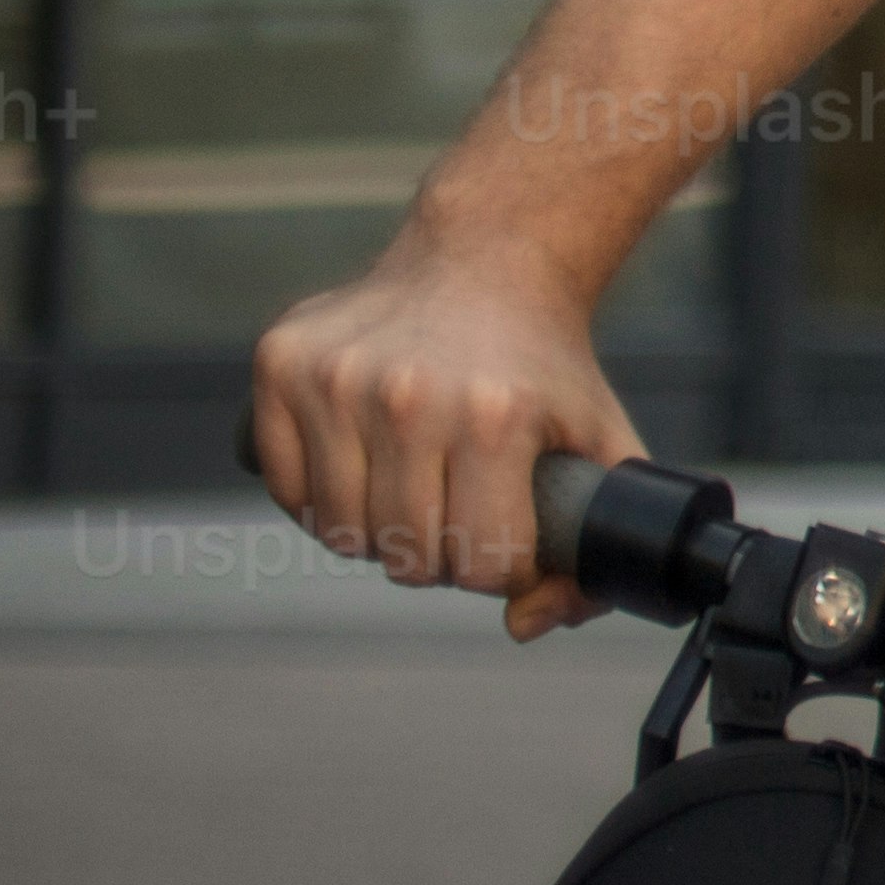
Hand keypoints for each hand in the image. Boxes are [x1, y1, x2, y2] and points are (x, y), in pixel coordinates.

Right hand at [250, 224, 639, 637]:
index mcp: (496, 419)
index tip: (505, 538)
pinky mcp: (282, 365)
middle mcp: (411, 398)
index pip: (481, 566)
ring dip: (376, 533)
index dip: (497, 569)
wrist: (487, 259)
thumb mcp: (601, 443)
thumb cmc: (545, 364)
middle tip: (456, 515)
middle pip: (406, 557)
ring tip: (411, 493)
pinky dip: (319, 500)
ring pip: (340, 532)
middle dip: (437, 556)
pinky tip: (360, 469)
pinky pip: (285, 488)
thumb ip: (592, 550)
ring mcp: (338, 380)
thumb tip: (523, 624)